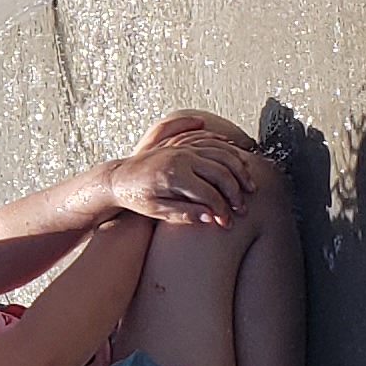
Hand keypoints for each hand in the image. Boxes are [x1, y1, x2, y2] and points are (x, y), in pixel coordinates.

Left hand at [108, 116, 266, 224]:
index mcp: (172, 175)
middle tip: (242, 209)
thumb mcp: (156, 211)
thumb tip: (212, 218)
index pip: (208, 193)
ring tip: (248, 187)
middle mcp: (180, 157)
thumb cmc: (134, 197)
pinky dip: (229, 151)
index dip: (221, 210)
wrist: (117, 178)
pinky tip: (238, 163)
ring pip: (221, 153)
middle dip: (235, 192)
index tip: (226, 223)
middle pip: (220, 172)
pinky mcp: (182, 144)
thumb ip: (184, 214)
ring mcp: (182, 148)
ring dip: (239, 170)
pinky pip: (212, 142)